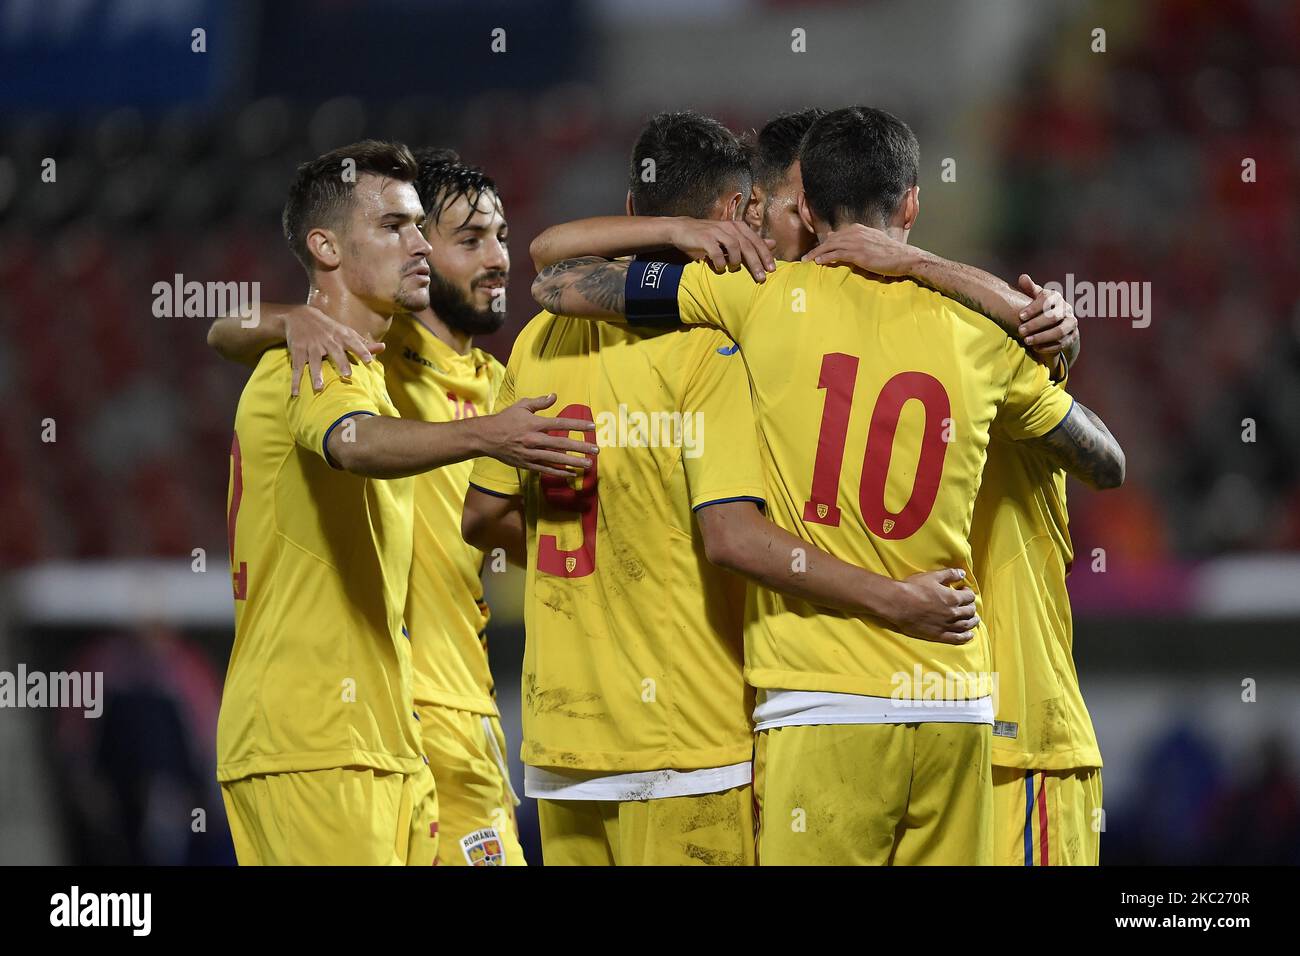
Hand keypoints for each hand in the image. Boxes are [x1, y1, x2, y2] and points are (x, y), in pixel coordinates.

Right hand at [285, 304, 385, 395]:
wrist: (299, 315)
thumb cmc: (329, 328)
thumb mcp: (346, 332)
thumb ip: (363, 343)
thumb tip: (383, 347)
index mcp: (341, 335)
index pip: (354, 342)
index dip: (362, 350)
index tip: (369, 360)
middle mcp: (327, 340)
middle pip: (335, 351)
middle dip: (340, 362)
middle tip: (347, 375)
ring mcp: (312, 346)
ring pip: (314, 361)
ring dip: (315, 374)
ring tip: (319, 388)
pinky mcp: (298, 351)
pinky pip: (297, 367)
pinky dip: (295, 381)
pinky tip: (295, 393)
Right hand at [483, 394, 600, 479]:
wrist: (486, 437)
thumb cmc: (505, 419)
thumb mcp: (521, 406)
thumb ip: (539, 402)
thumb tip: (554, 396)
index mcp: (535, 424)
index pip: (561, 423)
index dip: (578, 424)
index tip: (592, 426)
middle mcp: (535, 439)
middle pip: (562, 443)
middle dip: (581, 447)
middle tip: (596, 450)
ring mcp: (531, 454)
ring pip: (556, 459)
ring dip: (574, 462)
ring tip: (588, 464)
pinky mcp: (527, 464)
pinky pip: (546, 469)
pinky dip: (559, 472)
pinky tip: (571, 474)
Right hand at [667, 218, 774, 280]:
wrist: (683, 229)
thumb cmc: (710, 236)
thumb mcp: (732, 237)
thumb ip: (751, 241)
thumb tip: (773, 244)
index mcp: (739, 226)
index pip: (756, 241)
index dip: (765, 255)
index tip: (772, 270)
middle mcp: (730, 227)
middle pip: (747, 245)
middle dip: (756, 262)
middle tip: (761, 278)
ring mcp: (717, 231)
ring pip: (734, 246)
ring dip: (736, 261)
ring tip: (734, 269)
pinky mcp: (704, 238)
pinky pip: (716, 251)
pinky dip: (720, 262)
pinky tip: (719, 268)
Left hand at [802, 224, 917, 275]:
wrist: (903, 257)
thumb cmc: (889, 252)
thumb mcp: (872, 242)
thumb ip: (859, 242)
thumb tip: (847, 247)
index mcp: (858, 229)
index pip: (836, 235)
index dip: (824, 244)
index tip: (815, 251)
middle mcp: (855, 233)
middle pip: (830, 240)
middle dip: (816, 249)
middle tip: (805, 258)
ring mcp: (856, 242)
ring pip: (830, 247)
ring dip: (816, 254)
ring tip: (806, 261)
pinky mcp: (858, 253)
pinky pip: (837, 254)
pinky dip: (826, 258)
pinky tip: (818, 262)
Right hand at [888, 568, 979, 643]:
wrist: (898, 604)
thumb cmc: (914, 588)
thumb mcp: (932, 576)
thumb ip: (949, 574)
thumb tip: (962, 573)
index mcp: (953, 598)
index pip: (969, 596)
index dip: (968, 592)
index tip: (964, 590)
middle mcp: (953, 613)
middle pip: (970, 611)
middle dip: (971, 607)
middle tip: (968, 605)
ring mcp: (946, 625)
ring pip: (966, 625)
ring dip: (972, 622)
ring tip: (974, 620)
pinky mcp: (938, 635)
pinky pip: (956, 638)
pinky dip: (965, 637)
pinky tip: (969, 635)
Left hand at [1017, 274, 1077, 359]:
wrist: (1060, 324)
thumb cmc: (1043, 308)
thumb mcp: (1037, 298)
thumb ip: (1030, 289)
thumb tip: (1023, 277)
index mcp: (1056, 297)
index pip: (1047, 299)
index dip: (1034, 308)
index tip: (1020, 316)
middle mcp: (1066, 309)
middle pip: (1053, 317)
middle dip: (1035, 325)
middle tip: (1020, 331)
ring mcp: (1071, 323)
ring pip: (1059, 331)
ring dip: (1042, 337)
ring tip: (1027, 341)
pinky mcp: (1072, 337)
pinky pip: (1062, 343)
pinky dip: (1048, 347)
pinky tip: (1035, 348)